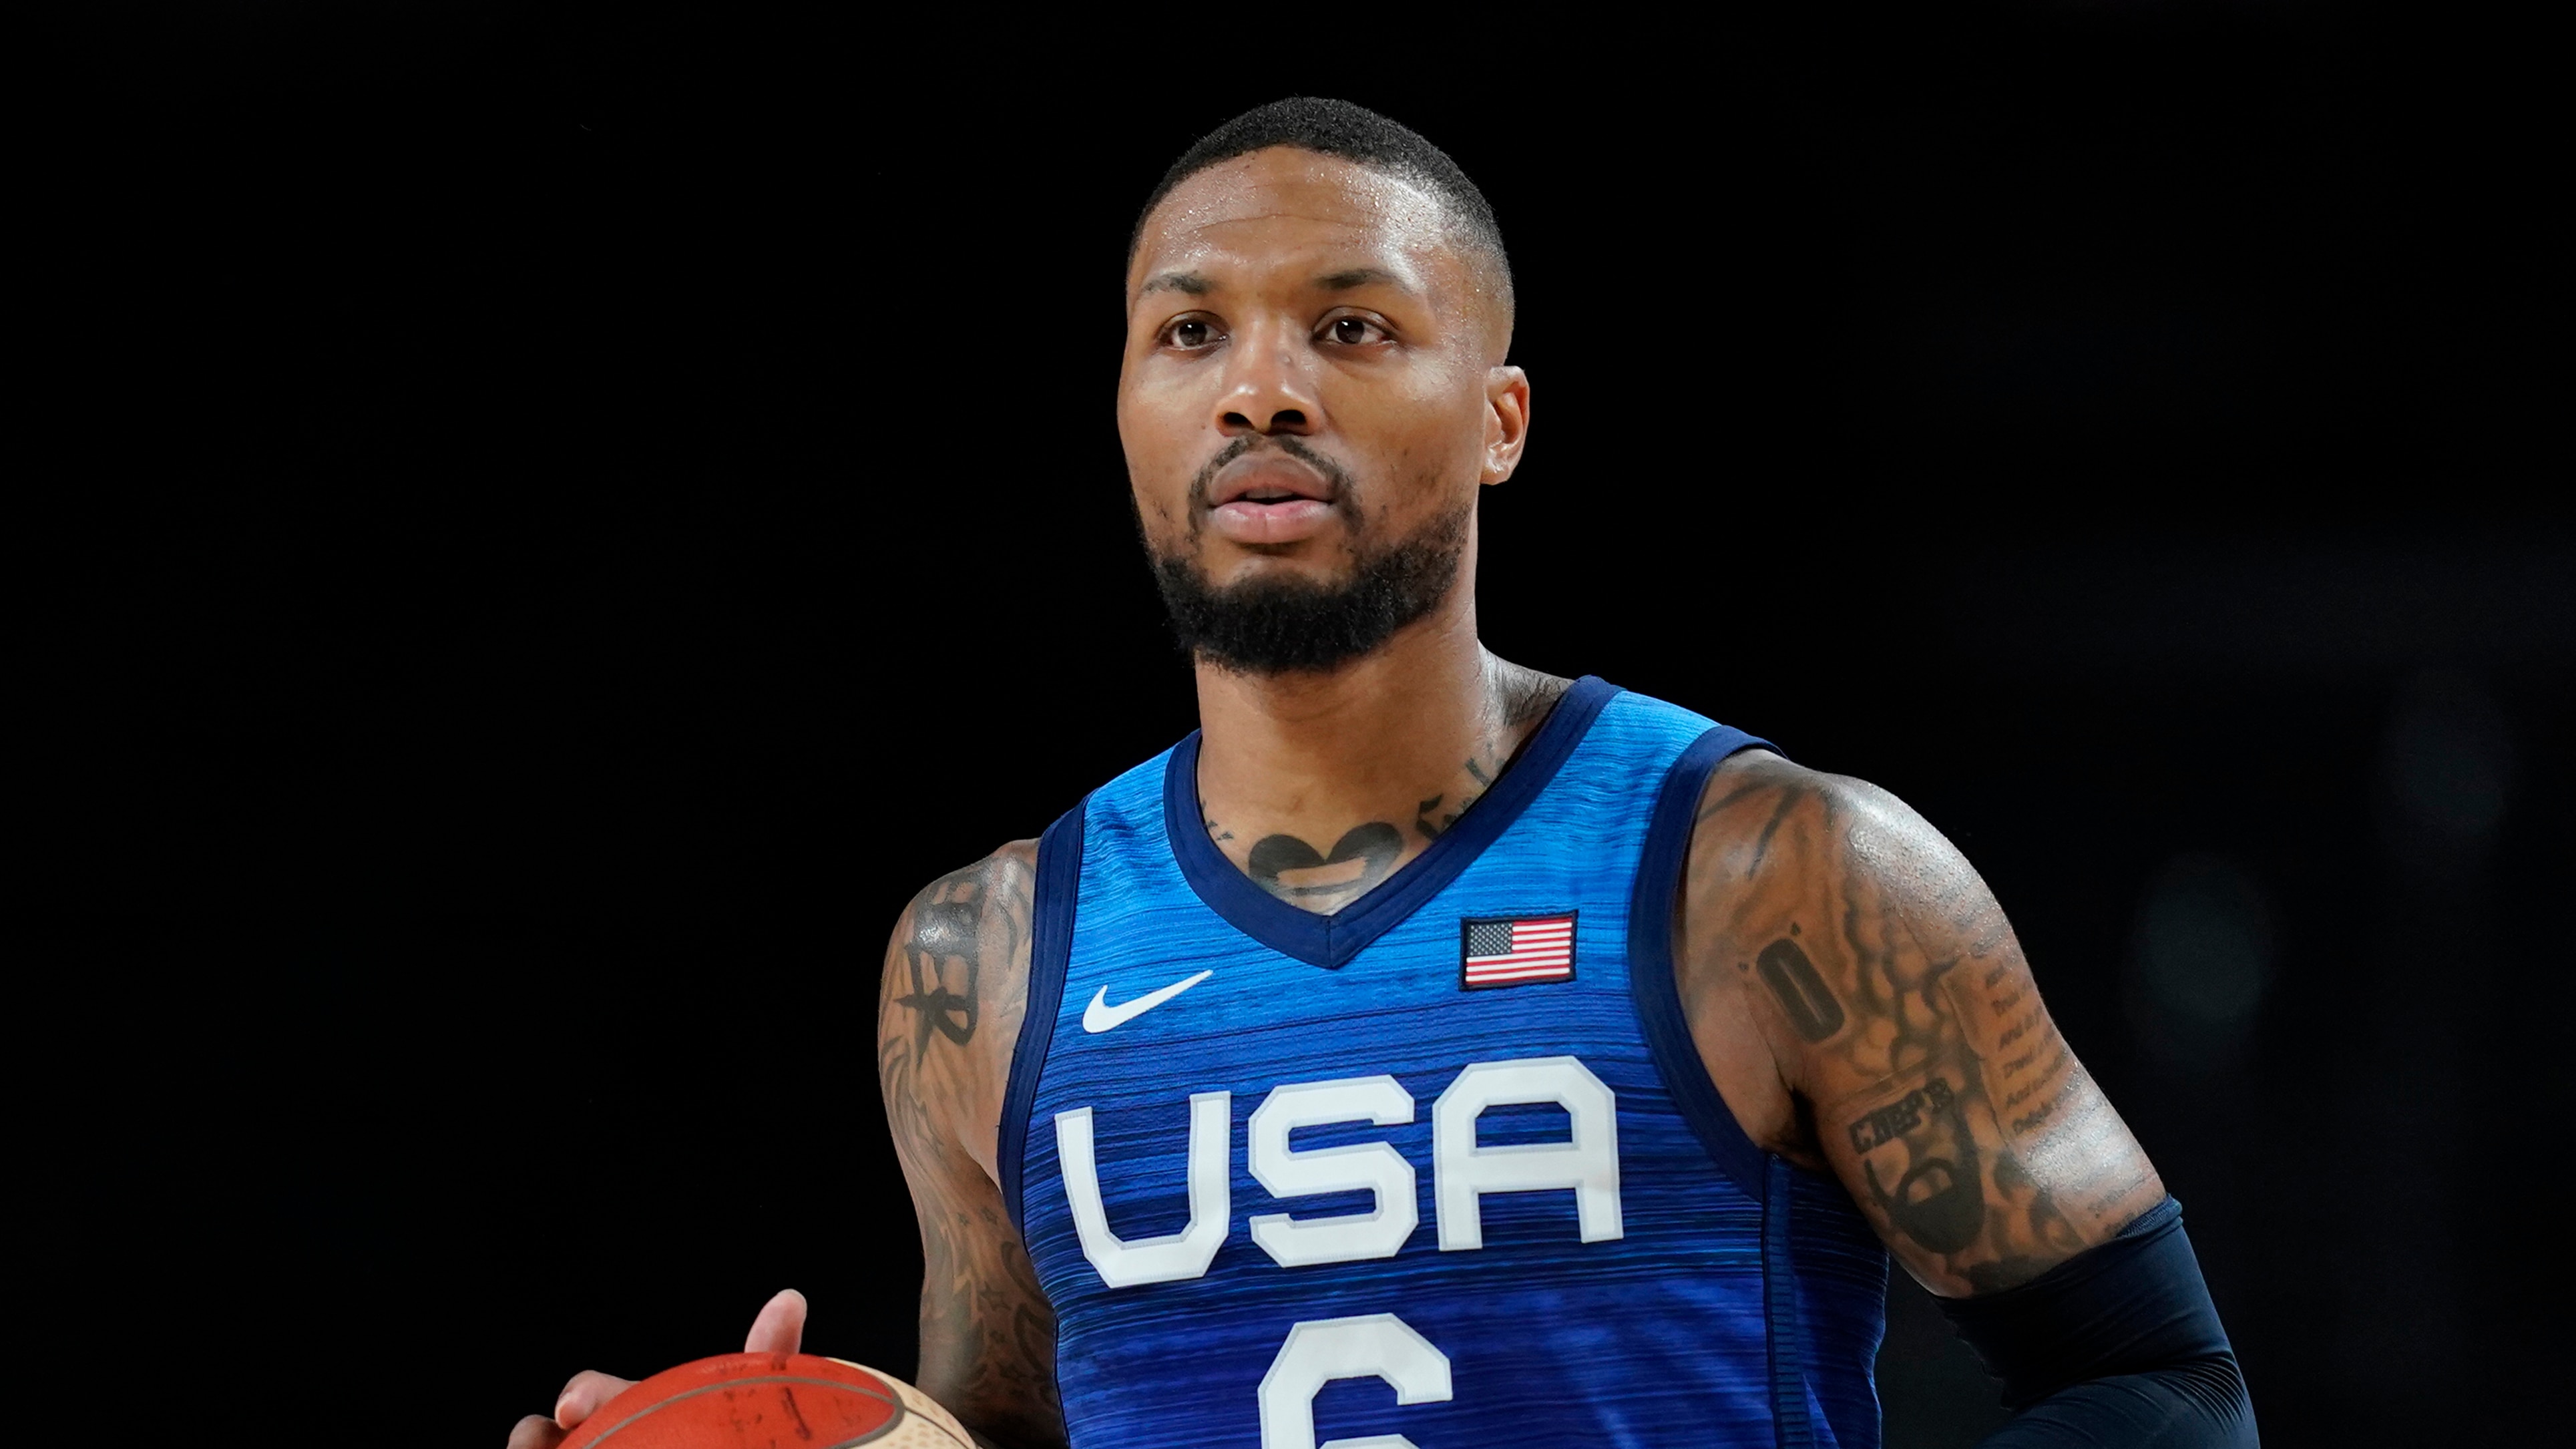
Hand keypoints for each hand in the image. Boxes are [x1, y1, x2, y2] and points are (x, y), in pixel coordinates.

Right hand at [505, 1288, 807, 1447]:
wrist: (734, 1447)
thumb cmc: (728, 1430)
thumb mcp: (747, 1398)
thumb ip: (766, 1358)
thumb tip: (790, 1298)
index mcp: (635, 1410)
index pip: (591, 1395)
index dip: (581, 1395)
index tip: (572, 1407)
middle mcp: (601, 1437)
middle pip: (550, 1430)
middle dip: (543, 1431)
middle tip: (555, 1432)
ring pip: (535, 1447)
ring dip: (532, 1446)